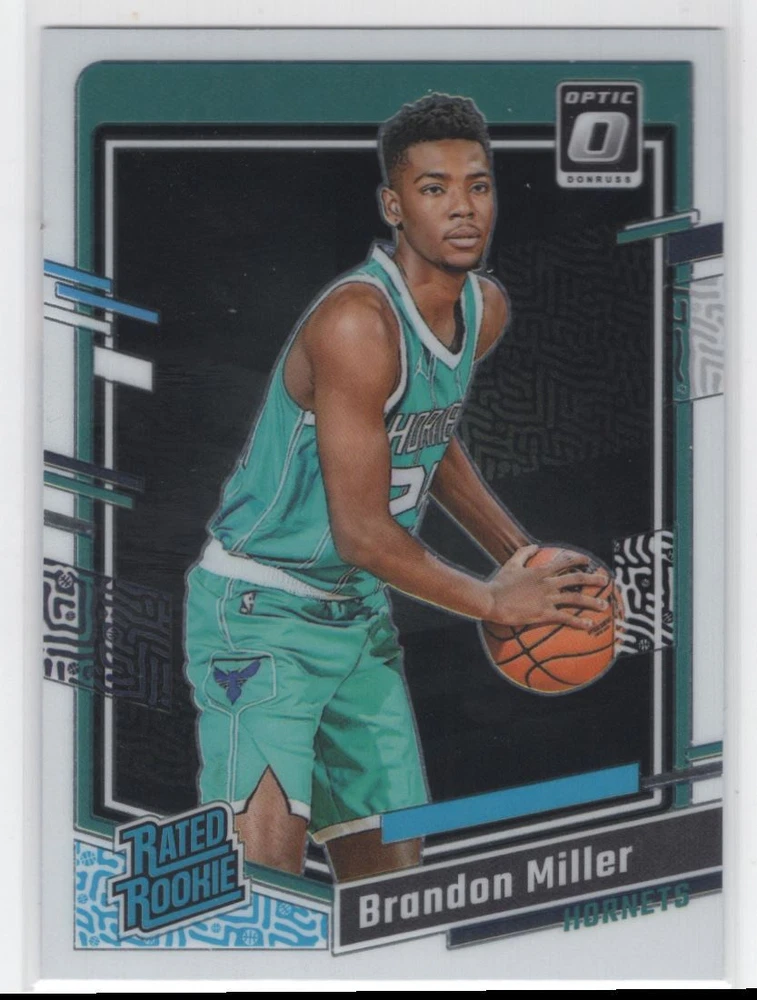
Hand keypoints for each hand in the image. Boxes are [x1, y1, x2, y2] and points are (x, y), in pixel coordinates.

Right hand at [486, 544, 609, 629]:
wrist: (492, 601)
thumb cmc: (499, 583)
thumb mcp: (511, 564)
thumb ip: (524, 553)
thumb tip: (534, 546)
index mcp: (541, 571)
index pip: (565, 562)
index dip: (578, 560)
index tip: (588, 561)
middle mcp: (548, 583)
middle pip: (576, 580)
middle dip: (593, 579)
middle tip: (605, 581)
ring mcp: (547, 599)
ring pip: (576, 599)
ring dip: (592, 602)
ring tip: (604, 605)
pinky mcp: (544, 613)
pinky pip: (566, 618)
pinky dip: (579, 621)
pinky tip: (589, 625)